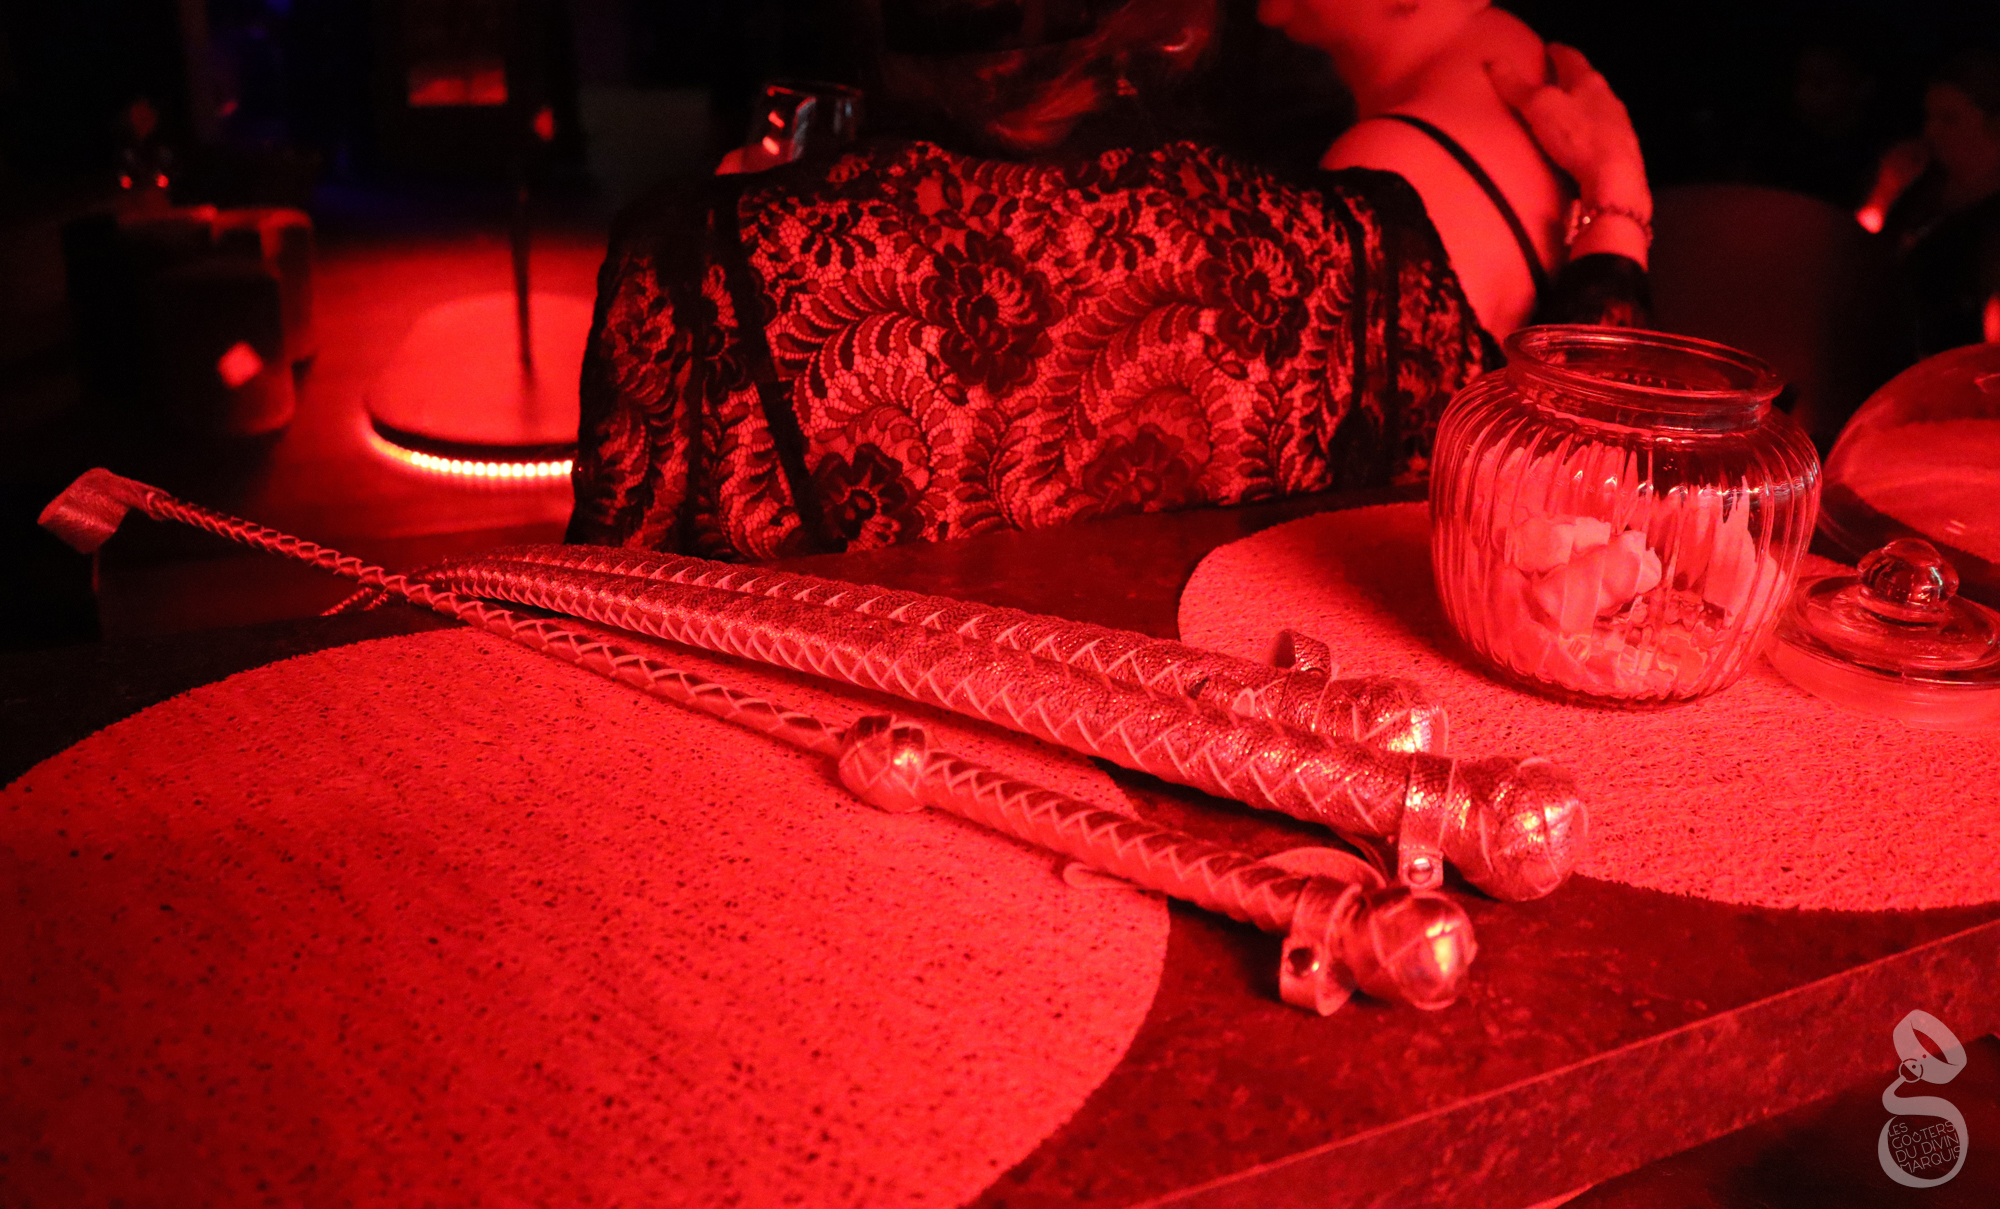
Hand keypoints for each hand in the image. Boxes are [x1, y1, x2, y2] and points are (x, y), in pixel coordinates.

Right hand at [1487, 44, 1649, 219]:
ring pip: (1596, 106)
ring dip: (1580, 106)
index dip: (1557, 52)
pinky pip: (1600, 132)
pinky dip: (1587, 130)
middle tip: (1552, 81)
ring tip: (1563, 113)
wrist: (1616, 178)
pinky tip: (1579, 142)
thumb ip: (1517, 87)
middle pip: (1586, 81)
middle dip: (1569, 80)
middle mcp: (1607, 97)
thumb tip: (1493, 61)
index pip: (1571, 58)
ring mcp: (1618, 124)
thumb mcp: (1539, 108)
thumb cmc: (1577, 137)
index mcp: (1588, 81)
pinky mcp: (1622, 149)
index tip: (1548, 49)